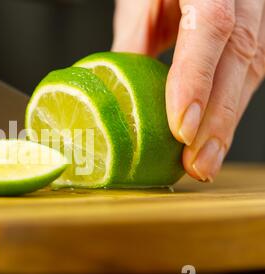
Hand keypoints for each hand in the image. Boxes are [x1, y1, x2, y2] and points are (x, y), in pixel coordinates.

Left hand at [113, 0, 264, 181]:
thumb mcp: (141, 3)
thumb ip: (134, 42)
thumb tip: (115, 93)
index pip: (210, 25)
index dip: (197, 79)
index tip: (181, 128)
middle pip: (239, 57)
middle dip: (216, 119)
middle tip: (194, 163)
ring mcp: (254, 15)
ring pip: (250, 71)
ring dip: (225, 125)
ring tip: (203, 164)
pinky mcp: (254, 35)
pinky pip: (247, 74)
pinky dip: (228, 111)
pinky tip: (212, 140)